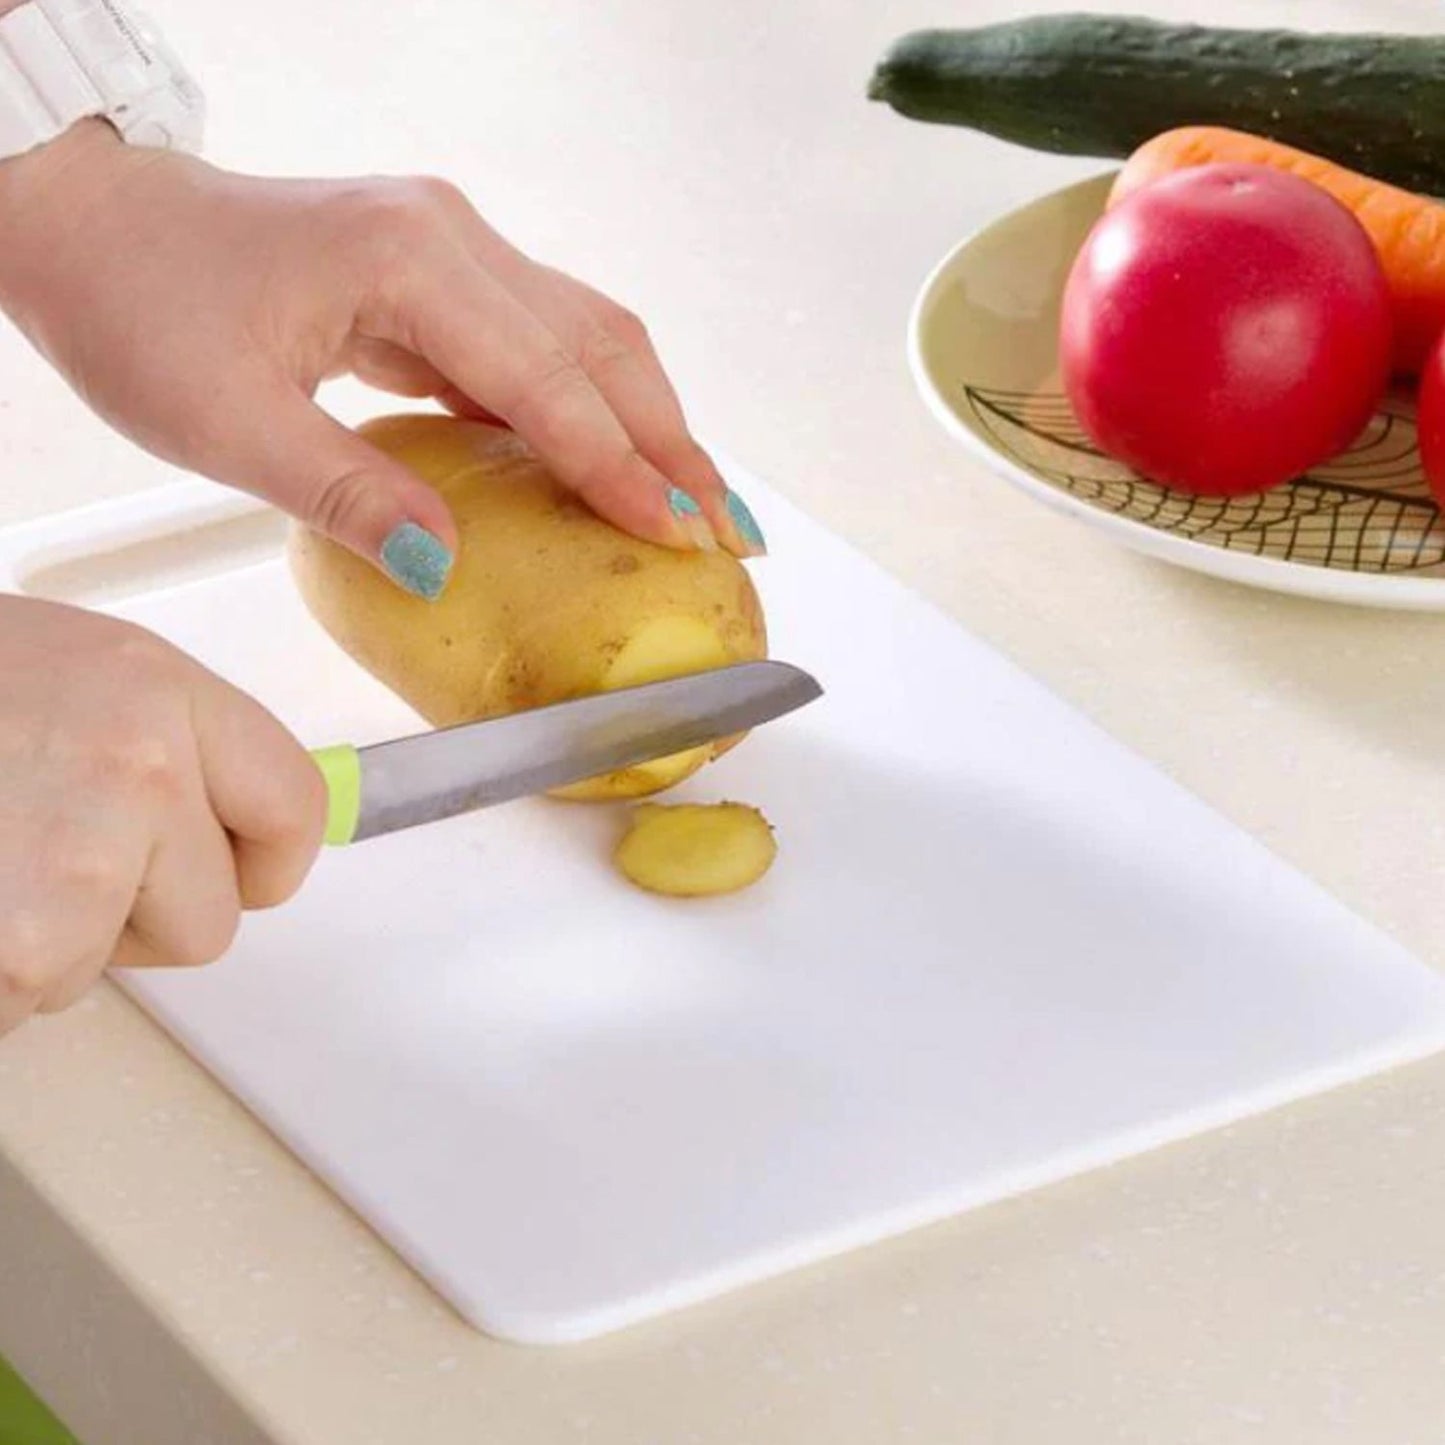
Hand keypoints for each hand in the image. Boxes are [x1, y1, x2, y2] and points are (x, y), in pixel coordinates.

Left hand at [0, 123, 764, 601]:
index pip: (547, 381)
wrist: (94, 224)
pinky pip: (542, 343)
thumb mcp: (227, 423)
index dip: (620, 467)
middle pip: (602, 344)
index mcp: (407, 261)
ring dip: (649, 422)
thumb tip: (445, 561)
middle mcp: (450, 238)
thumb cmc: (141, 305)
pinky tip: (614, 465)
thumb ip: (348, 491)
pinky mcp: (441, 276)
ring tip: (699, 504)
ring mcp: (452, 249)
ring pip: (588, 337)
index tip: (680, 535)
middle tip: (731, 529)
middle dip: (674, 442)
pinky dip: (591, 408)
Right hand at [0, 596, 325, 1035]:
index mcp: (159, 691)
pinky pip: (23, 1002)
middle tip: (33, 857)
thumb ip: (163, 749)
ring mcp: (73, 862)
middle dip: (130, 916)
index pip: (294, 809)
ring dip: (38, 945)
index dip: (258, 859)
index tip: (228, 867)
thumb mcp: (67, 678)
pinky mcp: (14, 945)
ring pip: (101, 972)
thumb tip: (239, 834)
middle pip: (211, 920)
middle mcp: (136, 768)